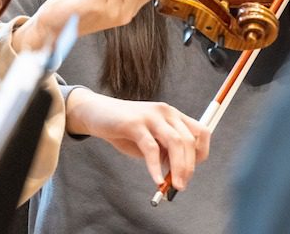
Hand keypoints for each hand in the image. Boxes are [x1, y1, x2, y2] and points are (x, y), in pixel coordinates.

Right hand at [66, 88, 209, 189]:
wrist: (96, 113)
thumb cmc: (125, 130)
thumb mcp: (150, 141)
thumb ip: (165, 153)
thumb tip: (179, 176)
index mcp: (172, 114)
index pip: (200, 132)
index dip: (201, 153)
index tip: (191, 170)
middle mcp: (165, 111)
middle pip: (188, 140)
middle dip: (189, 167)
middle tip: (181, 186)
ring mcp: (150, 115)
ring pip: (175, 142)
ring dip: (179, 167)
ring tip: (173, 186)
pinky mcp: (134, 123)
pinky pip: (151, 148)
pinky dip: (155, 167)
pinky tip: (156, 179)